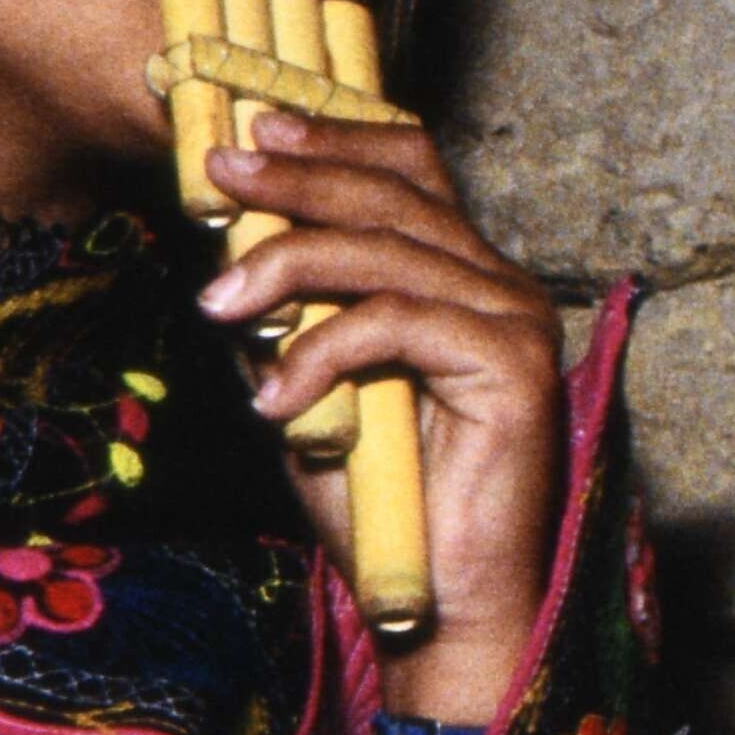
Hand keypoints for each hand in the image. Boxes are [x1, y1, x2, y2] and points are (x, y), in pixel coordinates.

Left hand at [195, 102, 567, 721]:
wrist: (438, 605)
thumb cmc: (379, 503)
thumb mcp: (310, 382)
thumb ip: (288, 311)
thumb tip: (225, 240)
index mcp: (462, 278)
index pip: (410, 170)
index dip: (334, 138)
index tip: (254, 129)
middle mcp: (499, 286)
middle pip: (395, 193)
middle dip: (297, 178)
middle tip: (219, 174)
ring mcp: (515, 322)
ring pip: (387, 253)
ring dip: (287, 266)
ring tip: (220, 302)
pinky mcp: (514, 367)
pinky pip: (398, 324)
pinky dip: (324, 350)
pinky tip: (276, 397)